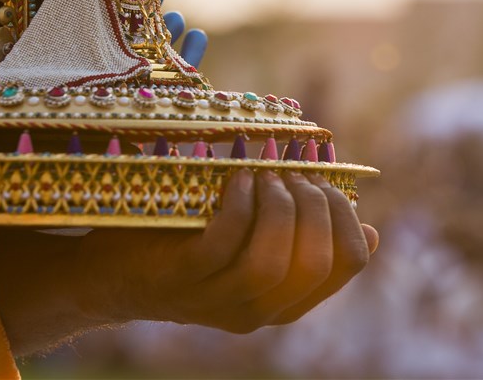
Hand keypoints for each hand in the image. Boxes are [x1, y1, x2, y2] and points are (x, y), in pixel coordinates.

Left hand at [79, 171, 377, 331]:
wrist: (111, 276)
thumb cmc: (194, 246)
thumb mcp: (256, 250)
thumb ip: (305, 244)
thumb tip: (372, 234)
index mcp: (285, 301)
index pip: (346, 264)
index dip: (347, 215)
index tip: (325, 184)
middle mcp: (257, 309)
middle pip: (315, 263)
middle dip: (315, 206)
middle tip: (295, 174)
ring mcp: (217, 297)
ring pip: (272, 263)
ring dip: (278, 207)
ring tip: (267, 176)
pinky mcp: (182, 275)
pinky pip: (223, 243)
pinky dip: (239, 204)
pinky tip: (236, 180)